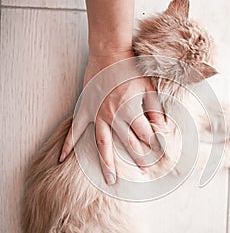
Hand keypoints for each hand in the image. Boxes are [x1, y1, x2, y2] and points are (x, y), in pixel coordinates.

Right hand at [60, 52, 166, 184]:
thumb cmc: (131, 69)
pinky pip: (74, 130)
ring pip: (102, 144)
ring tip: (110, 180)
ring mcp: (96, 114)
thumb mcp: (148, 87)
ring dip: (107, 163)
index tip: (161, 157)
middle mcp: (113, 115)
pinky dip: (68, 145)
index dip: (155, 146)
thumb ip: (155, 109)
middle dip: (139, 160)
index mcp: (130, 109)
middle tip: (144, 175)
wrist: (108, 52)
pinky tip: (62, 159)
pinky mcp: (85, 109)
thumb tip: (163, 128)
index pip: (145, 135)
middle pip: (128, 144)